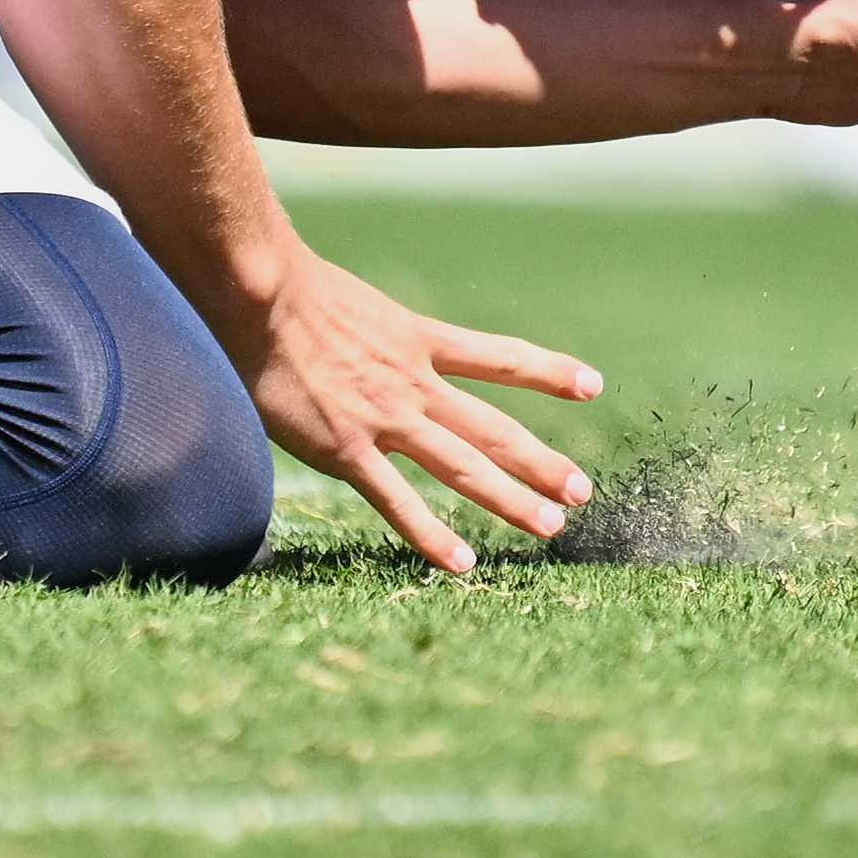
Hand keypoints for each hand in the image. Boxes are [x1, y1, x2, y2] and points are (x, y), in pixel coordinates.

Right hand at [225, 237, 600, 572]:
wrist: (265, 298)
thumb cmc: (298, 294)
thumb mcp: (363, 309)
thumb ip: (381, 338)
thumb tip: (377, 347)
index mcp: (422, 342)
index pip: (502, 358)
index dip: (549, 373)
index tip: (593, 386)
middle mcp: (416, 383)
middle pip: (495, 428)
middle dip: (541, 462)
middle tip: (582, 492)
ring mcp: (387, 419)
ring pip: (464, 467)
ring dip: (510, 500)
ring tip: (551, 527)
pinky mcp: (348, 451)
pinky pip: (398, 502)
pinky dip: (433, 535)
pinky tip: (462, 563)